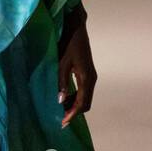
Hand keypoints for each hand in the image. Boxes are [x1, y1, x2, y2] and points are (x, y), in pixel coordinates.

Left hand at [57, 7, 96, 128]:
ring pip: (85, 97)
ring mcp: (90, 76)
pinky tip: (64, 98)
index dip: (72, 114)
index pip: (82, 104)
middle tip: (60, 119)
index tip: (62, 123)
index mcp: (86, 78)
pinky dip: (74, 97)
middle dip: (74, 112)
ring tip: (60, 110)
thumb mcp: (62, 62)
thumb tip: (60, 100)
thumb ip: (61, 82)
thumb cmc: (68, 43)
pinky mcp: (87, 73)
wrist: (76, 27)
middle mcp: (91, 79)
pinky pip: (83, 90)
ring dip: (74, 105)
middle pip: (86, 103)